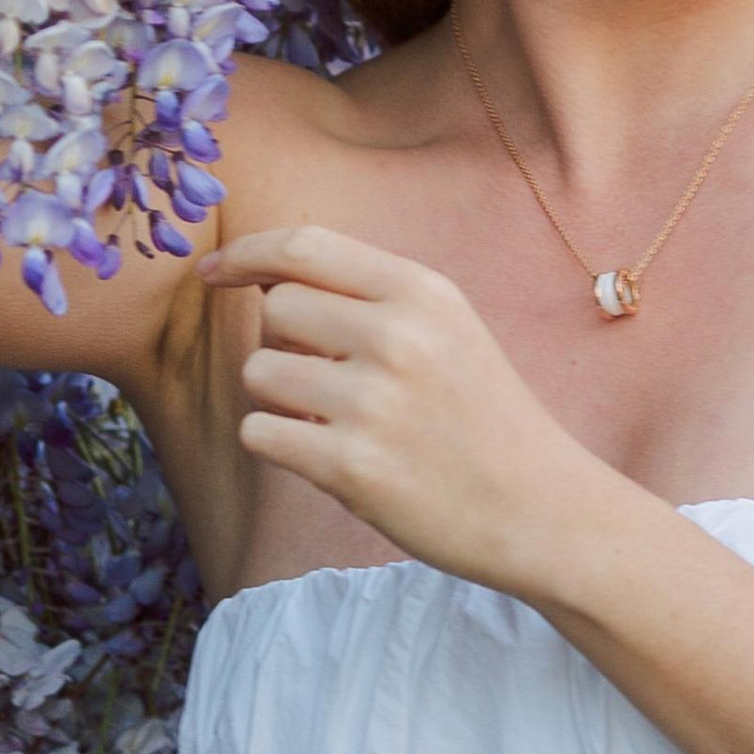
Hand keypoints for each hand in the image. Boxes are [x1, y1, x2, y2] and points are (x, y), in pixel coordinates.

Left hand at [196, 222, 615, 601]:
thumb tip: (266, 275)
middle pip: (276, 308)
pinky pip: (259, 432)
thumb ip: (370, 295)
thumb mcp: (448, 326)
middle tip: (325, 377)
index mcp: (422, 292)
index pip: (304, 246)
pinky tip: (325, 455)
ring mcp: (372, 403)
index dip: (247, 252)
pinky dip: (276, 443)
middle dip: (284, 341)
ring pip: (259, 371)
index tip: (214, 271)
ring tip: (334, 420)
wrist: (539, 506)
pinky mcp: (350, 468)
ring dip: (279, 397)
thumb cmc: (483, 414)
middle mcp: (396, 337)